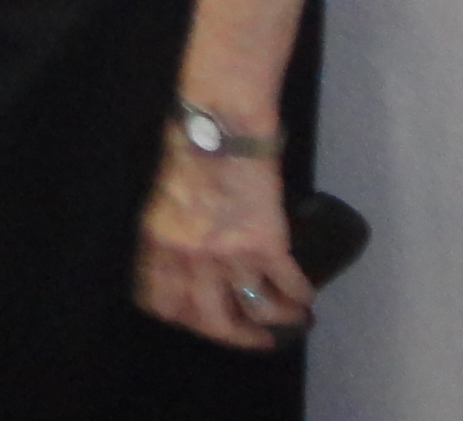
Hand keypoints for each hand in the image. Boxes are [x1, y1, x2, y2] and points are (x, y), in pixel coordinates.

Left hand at [136, 134, 310, 348]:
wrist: (221, 125)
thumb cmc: (187, 150)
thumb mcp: (160, 200)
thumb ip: (169, 239)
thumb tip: (184, 268)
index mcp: (158, 245)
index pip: (161, 305)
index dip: (182, 321)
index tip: (199, 323)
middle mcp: (191, 258)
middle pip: (209, 322)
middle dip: (234, 338)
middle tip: (251, 338)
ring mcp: (230, 255)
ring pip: (254, 313)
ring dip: (275, 323)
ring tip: (288, 322)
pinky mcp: (268, 245)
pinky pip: (287, 287)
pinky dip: (299, 298)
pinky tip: (303, 298)